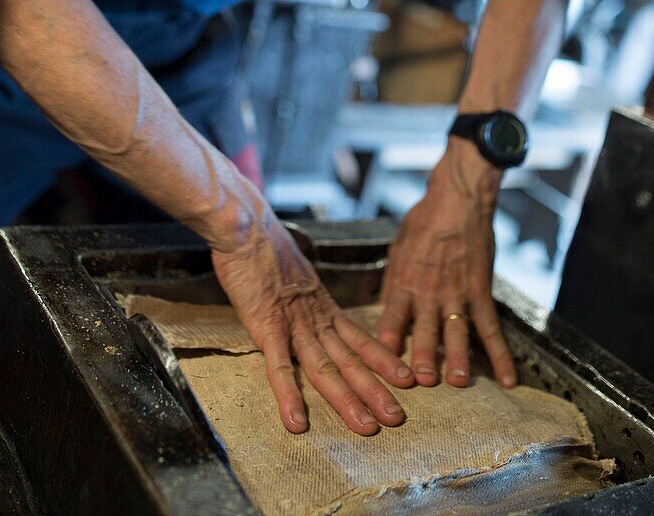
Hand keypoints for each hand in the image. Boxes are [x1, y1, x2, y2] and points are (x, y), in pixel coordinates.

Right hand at [212, 195, 413, 434]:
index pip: (359, 338)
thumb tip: (306, 306)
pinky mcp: (266, 326)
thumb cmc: (264, 248)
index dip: (383, 360)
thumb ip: (303, 298)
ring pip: (324, 368)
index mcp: (322, 306)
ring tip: (367, 426)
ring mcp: (292, 323)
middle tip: (398, 417)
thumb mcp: (296, 275)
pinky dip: (289, 395)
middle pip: (349, 360)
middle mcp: (314, 318)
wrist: (247, 226)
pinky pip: (279, 366)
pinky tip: (296, 421)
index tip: (406, 379)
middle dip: (375, 390)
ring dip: (347, 399)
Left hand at [376, 138, 516, 388]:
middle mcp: (429, 292)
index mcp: (404, 281)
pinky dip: (501, 354)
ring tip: (459, 382)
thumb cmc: (423, 222)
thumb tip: (385, 309)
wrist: (458, 200)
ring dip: (459, 358)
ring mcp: (457, 294)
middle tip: (424, 381)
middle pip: (426, 329)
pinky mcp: (480, 292)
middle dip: (424, 356)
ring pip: (458, 332)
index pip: (392, 314)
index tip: (383, 358)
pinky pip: (491, 327)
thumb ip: (393, 281)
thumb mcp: (398, 248)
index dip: (388, 337)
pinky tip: (509, 379)